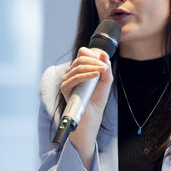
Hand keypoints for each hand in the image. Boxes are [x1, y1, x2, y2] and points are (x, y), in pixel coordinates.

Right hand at [60, 47, 112, 169]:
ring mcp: (67, 80)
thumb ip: (106, 67)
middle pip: (80, 58)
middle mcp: (72, 73)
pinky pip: (73, 78)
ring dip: (92, 67)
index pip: (82, 54)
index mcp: (80, 70)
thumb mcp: (106, 81)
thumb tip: (103, 54)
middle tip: (105, 67)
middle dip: (94, 61)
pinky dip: (86, 74)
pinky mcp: (65, 88)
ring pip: (77, 66)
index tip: (103, 61)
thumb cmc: (97, 99)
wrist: (92, 116)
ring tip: (103, 71)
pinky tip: (95, 75)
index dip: (92, 54)